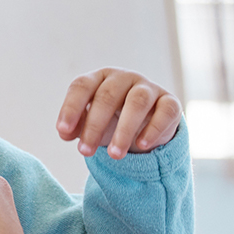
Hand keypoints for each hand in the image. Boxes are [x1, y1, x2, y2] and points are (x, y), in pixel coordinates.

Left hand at [57, 67, 182, 158]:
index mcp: (100, 78)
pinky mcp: (170, 102)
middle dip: (94, 125)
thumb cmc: (112, 120)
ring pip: (137, 102)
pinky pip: (165, 111)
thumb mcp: (91, 123)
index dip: (71, 107)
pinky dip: (153, 129)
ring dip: (124, 130)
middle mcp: (124, 78)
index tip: (63, 131)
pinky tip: (142, 146)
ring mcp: (148, 88)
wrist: (147, 125)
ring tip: (114, 155)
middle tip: (85, 152)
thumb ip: (75, 126)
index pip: (82, 85)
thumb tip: (65, 133)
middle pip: (107, 95)